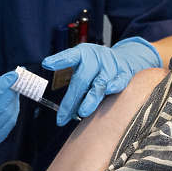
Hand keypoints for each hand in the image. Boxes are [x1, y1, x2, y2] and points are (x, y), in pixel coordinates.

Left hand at [42, 37, 161, 125]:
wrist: (125, 59)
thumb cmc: (97, 67)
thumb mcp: (83, 66)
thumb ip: (74, 85)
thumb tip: (65, 112)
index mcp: (83, 54)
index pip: (70, 56)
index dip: (59, 60)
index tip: (46, 64)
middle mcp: (96, 59)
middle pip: (82, 79)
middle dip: (72, 99)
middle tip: (63, 116)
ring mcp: (110, 66)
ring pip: (100, 83)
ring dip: (91, 98)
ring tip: (82, 112)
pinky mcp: (124, 73)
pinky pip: (120, 80)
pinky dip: (115, 85)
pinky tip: (110, 90)